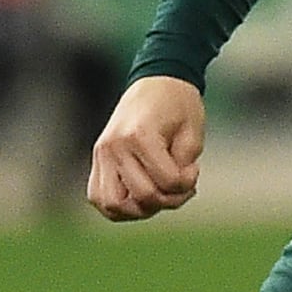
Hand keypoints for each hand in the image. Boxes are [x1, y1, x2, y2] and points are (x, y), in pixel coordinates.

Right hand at [88, 74, 205, 220]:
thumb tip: (170, 193)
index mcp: (140, 135)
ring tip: (158, 196)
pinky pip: (98, 197)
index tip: (194, 169)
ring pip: (111, 205)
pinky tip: (139, 199)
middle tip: (180, 187)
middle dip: (167, 200)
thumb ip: (183, 167)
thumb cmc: (179, 105)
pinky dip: (118, 207)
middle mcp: (115, 146)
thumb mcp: (192, 133)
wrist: (158, 81)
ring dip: (138, 210)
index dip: (187, 184)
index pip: (166, 182)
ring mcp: (102, 154)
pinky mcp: (97, 159)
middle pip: (141, 197)